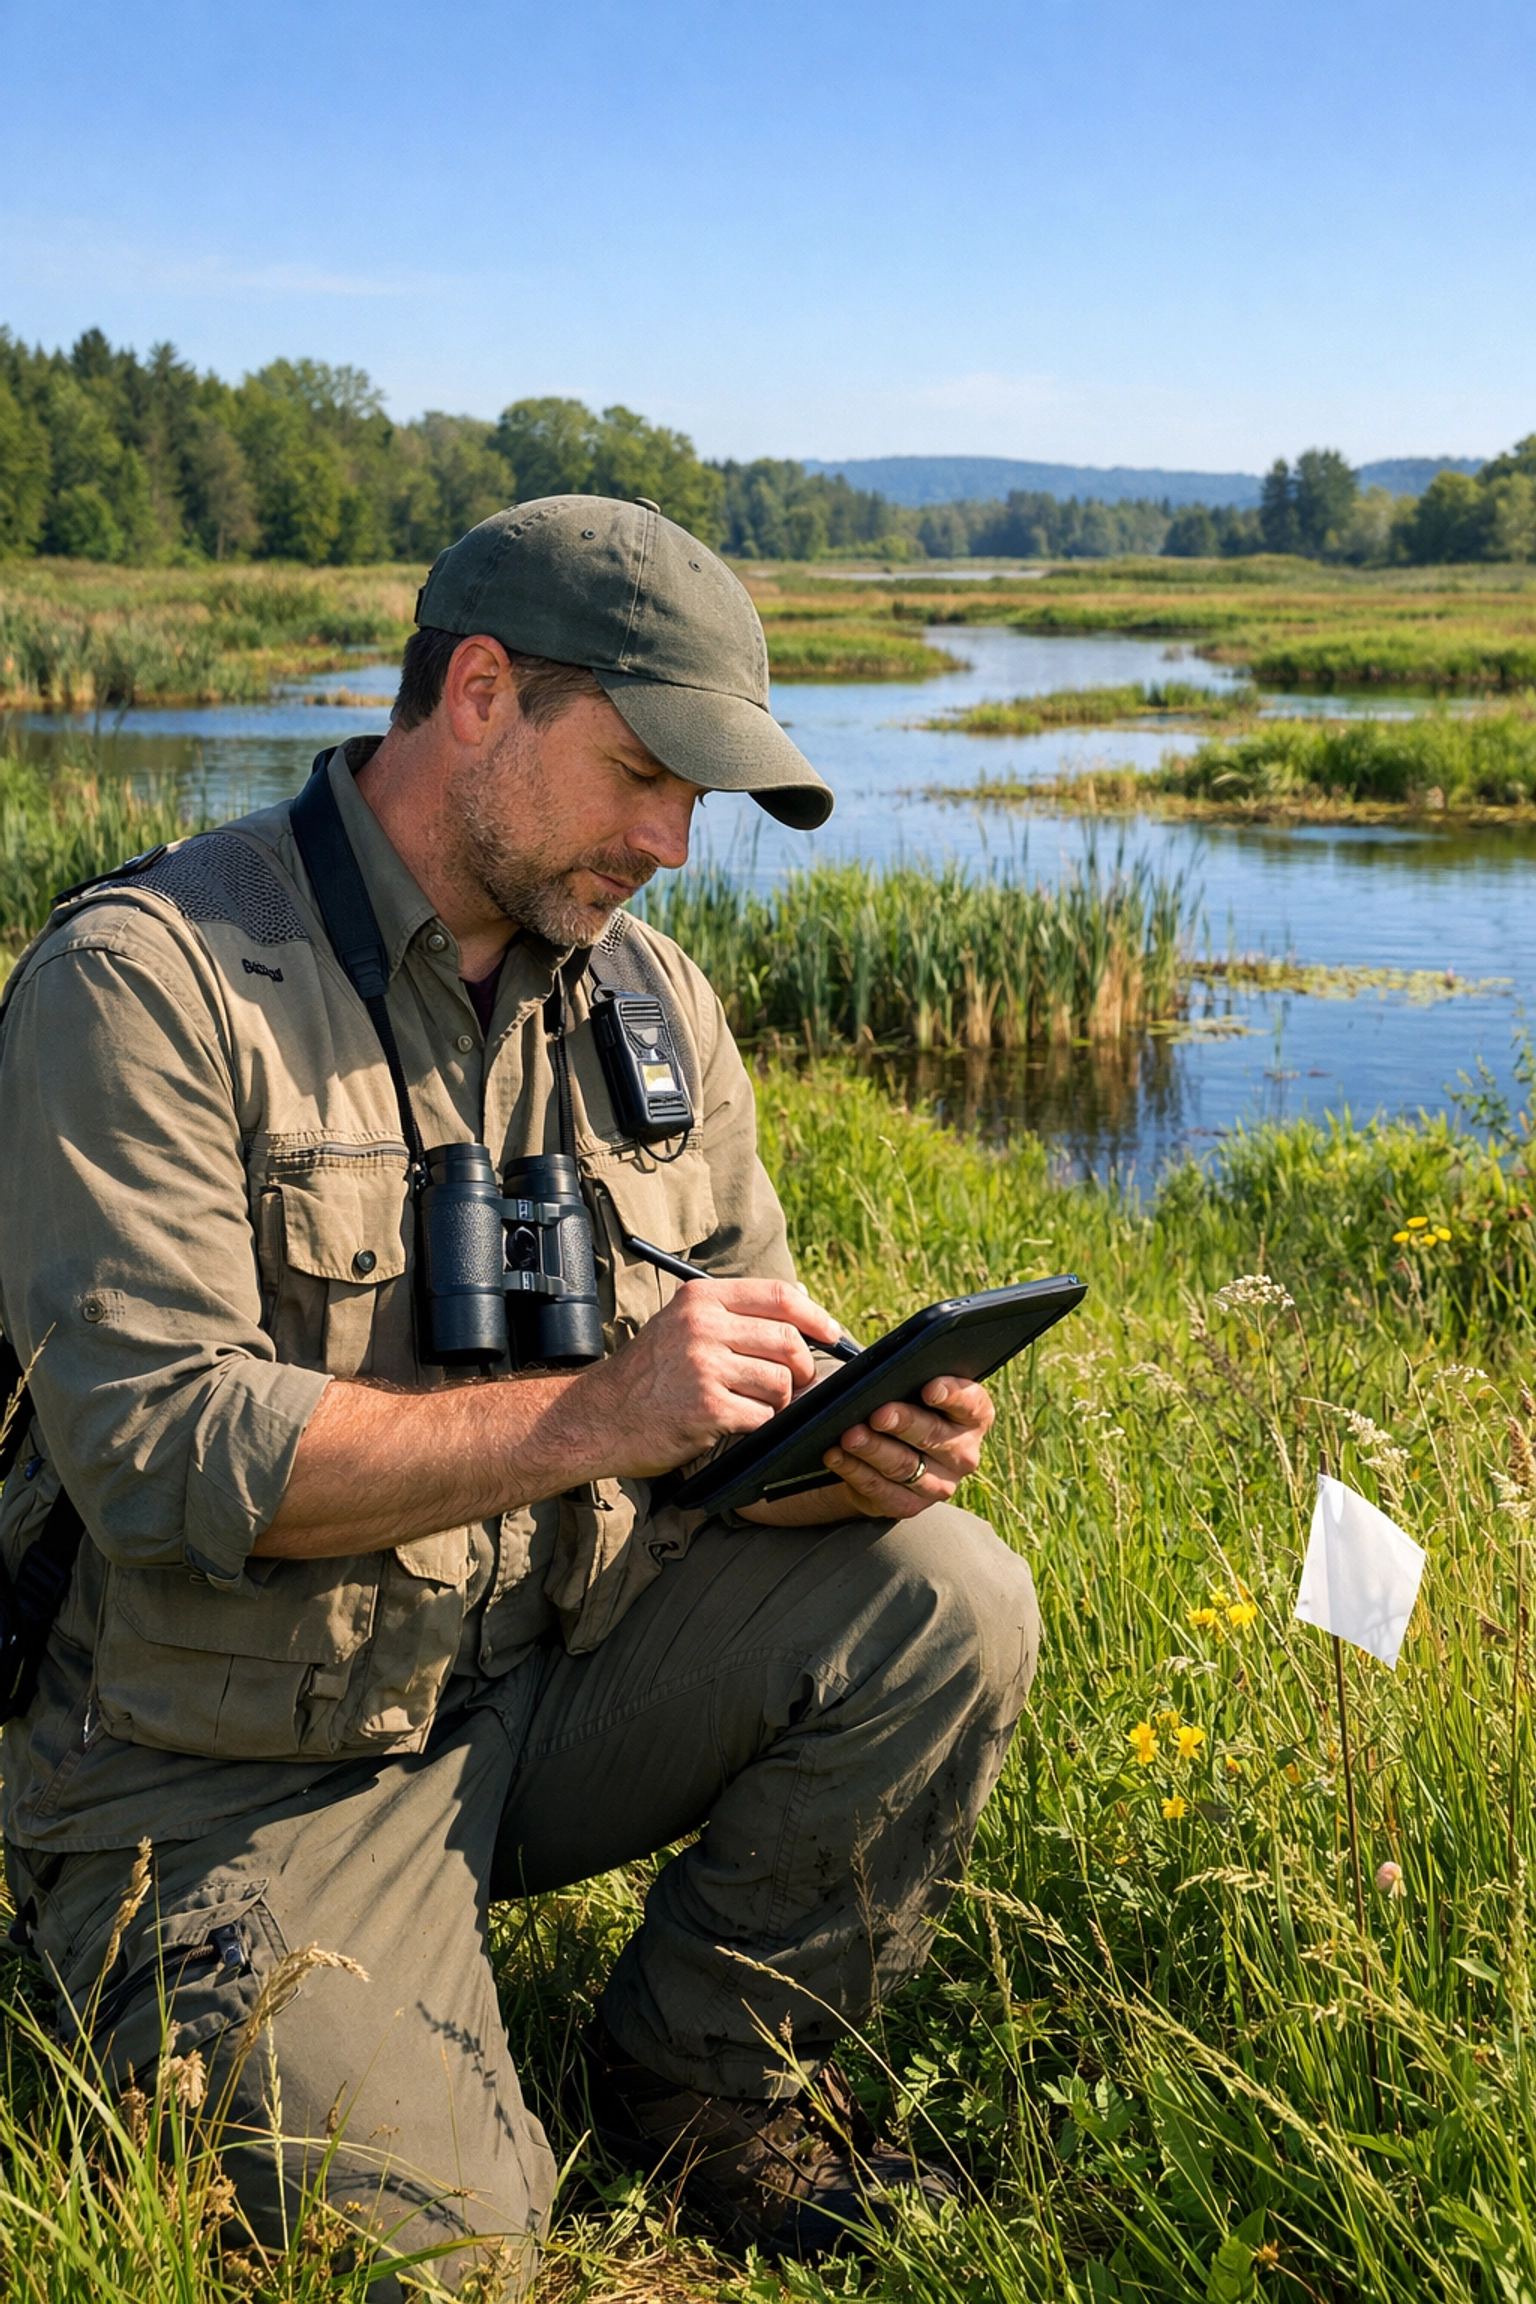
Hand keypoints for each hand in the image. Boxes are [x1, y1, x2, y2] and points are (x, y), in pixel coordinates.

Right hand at [554, 1277, 844, 1479]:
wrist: (598, 1418)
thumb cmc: (647, 1375)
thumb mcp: (681, 1325)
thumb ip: (735, 1312)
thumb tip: (802, 1296)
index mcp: (701, 1299)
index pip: (778, 1295)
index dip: (816, 1315)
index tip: (833, 1334)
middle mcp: (702, 1326)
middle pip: (787, 1339)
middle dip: (801, 1367)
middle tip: (794, 1384)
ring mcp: (704, 1367)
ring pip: (780, 1381)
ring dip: (778, 1401)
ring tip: (754, 1406)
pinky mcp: (707, 1408)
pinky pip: (762, 1416)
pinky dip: (759, 1424)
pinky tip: (737, 1423)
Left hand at [741, 1375, 995, 1525]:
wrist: (886, 1450)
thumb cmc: (900, 1403)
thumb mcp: (907, 1386)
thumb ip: (902, 1374)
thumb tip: (871, 1371)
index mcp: (973, 1415)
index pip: (971, 1403)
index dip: (952, 1395)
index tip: (928, 1388)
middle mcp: (963, 1453)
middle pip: (935, 1436)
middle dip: (904, 1423)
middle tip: (878, 1414)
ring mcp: (940, 1484)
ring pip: (905, 1466)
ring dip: (874, 1450)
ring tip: (849, 1436)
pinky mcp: (910, 1505)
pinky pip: (882, 1491)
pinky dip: (855, 1471)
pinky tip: (836, 1456)